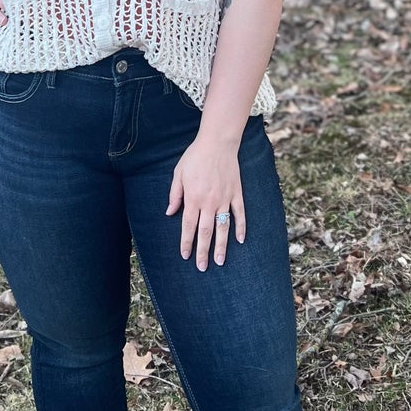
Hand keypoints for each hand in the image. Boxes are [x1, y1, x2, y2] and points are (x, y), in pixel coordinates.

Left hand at [165, 134, 245, 269]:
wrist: (217, 143)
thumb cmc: (195, 157)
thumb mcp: (179, 174)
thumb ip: (175, 195)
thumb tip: (169, 213)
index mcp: (193, 198)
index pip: (188, 226)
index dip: (186, 242)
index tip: (185, 256)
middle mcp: (209, 202)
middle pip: (205, 232)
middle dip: (203, 251)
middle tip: (202, 267)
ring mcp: (224, 199)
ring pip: (223, 227)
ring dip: (221, 246)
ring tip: (221, 261)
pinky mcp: (236, 193)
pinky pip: (240, 214)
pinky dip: (241, 227)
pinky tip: (241, 240)